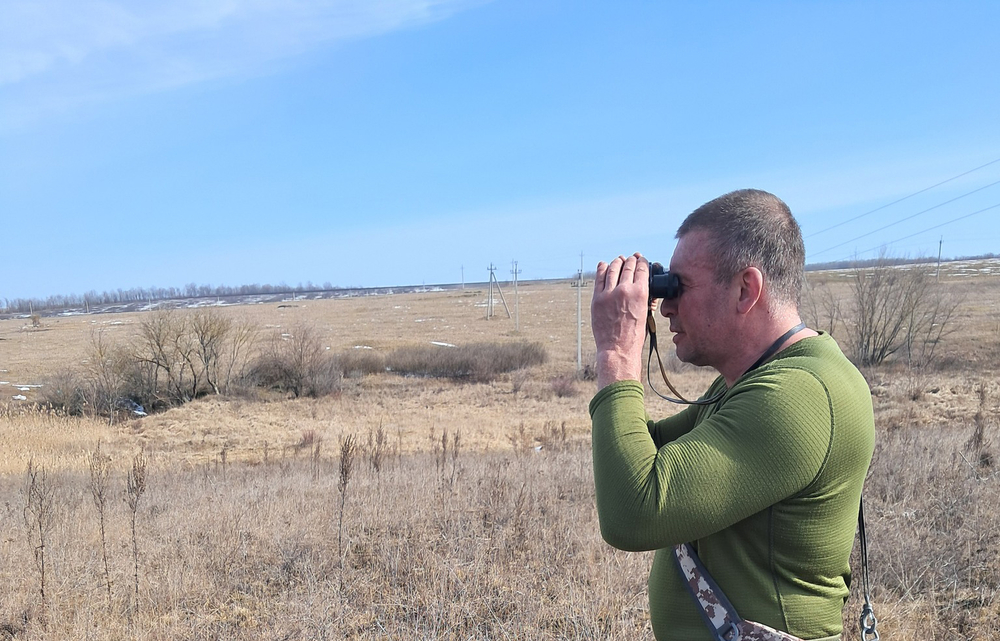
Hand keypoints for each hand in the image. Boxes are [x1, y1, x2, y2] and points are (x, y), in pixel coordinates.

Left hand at [591, 253, 648, 388]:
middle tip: (631, 259)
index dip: (641, 261)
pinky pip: (599, 278)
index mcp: (640, 293)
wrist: (618, 349)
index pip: (641, 268)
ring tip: (619, 260)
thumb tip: (647, 287)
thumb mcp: (646, 314)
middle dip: (630, 260)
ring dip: (617, 262)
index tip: (641, 259)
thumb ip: (647, 298)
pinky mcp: (597, 299)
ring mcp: (608, 294)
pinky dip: (602, 269)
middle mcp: (624, 290)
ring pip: (612, 269)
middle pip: (627, 266)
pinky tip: (604, 265)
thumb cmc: (634, 335)